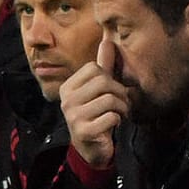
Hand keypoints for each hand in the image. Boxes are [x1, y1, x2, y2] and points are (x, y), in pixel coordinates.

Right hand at [59, 39, 129, 168]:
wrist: (91, 148)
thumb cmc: (97, 114)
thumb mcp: (100, 89)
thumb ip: (104, 66)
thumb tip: (108, 41)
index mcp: (68, 87)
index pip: (94, 68)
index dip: (109, 77)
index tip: (111, 91)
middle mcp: (66, 100)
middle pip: (103, 82)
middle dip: (119, 92)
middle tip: (121, 104)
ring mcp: (73, 117)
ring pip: (110, 99)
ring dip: (122, 107)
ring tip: (119, 114)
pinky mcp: (83, 132)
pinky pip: (111, 116)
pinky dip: (118, 120)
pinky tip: (113, 125)